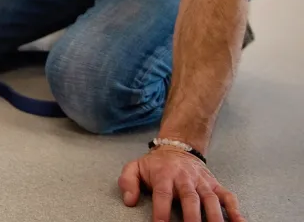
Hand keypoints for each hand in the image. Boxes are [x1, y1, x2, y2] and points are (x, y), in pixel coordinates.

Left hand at [119, 147, 243, 221]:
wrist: (177, 147)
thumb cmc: (156, 165)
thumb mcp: (135, 167)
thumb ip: (127, 181)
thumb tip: (129, 200)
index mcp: (164, 174)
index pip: (162, 194)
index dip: (162, 210)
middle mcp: (185, 178)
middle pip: (190, 198)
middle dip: (192, 217)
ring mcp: (202, 182)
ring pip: (210, 199)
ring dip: (214, 217)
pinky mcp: (215, 185)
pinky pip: (228, 197)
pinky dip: (235, 210)